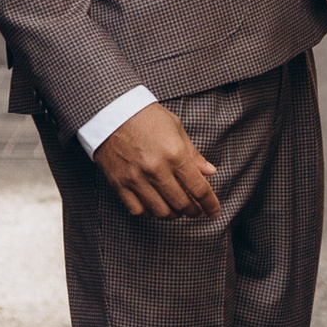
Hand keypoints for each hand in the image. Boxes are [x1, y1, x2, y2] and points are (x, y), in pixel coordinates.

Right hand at [95, 102, 220, 219]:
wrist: (111, 112)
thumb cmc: (146, 116)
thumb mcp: (176, 128)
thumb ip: (193, 154)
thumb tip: (209, 172)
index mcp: (174, 154)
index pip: (199, 188)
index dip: (210, 204)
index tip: (215, 212)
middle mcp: (156, 170)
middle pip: (182, 204)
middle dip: (194, 211)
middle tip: (197, 210)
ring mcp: (136, 179)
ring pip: (161, 212)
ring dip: (174, 214)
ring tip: (178, 209)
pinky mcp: (120, 184)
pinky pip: (138, 210)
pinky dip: (150, 213)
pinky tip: (155, 206)